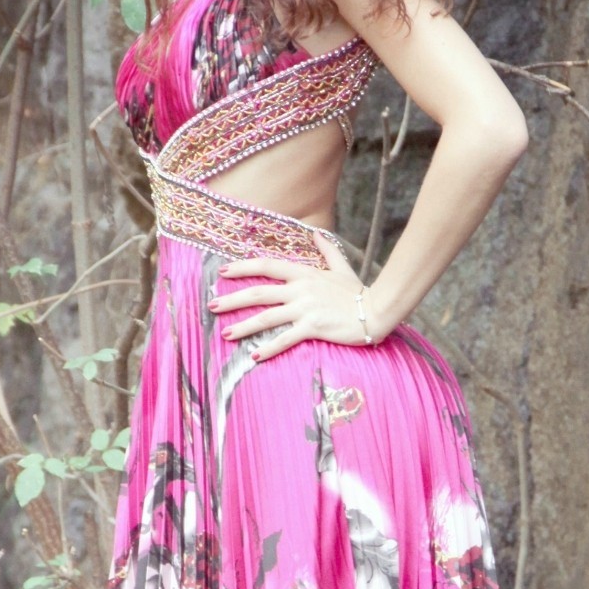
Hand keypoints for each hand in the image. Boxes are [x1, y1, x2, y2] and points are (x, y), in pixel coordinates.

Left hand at [210, 231, 383, 358]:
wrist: (377, 310)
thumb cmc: (358, 292)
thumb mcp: (341, 267)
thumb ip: (327, 249)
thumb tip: (316, 232)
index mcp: (304, 274)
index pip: (267, 266)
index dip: (243, 267)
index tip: (223, 271)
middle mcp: (300, 289)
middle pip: (259, 292)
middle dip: (233, 299)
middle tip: (211, 305)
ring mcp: (306, 308)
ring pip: (267, 317)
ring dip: (244, 326)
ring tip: (225, 334)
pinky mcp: (313, 327)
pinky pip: (285, 339)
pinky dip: (268, 348)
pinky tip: (254, 356)